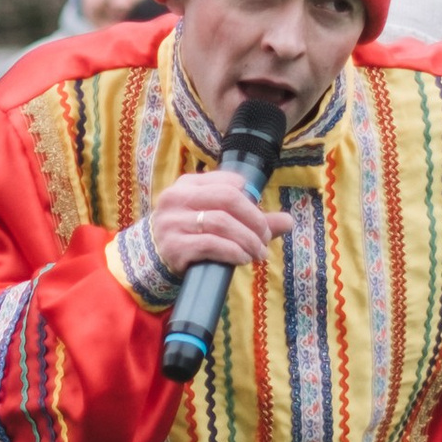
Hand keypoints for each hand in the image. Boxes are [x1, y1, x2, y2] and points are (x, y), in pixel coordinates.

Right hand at [147, 168, 290, 277]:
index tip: (260, 218)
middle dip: (254, 219)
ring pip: (221, 223)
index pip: (229, 183)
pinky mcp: (175, 246)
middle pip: (228, 199)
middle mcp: (178, 199)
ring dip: (248, 239)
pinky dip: (233, 251)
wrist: (153, 259)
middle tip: (266, 237)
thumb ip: (251, 218)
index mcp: (188, 185)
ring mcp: (173, 222)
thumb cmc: (190, 233)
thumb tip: (289, 221)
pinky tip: (243, 258)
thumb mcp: (215, 218)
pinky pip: (211, 245)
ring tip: (259, 252)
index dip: (251, 200)